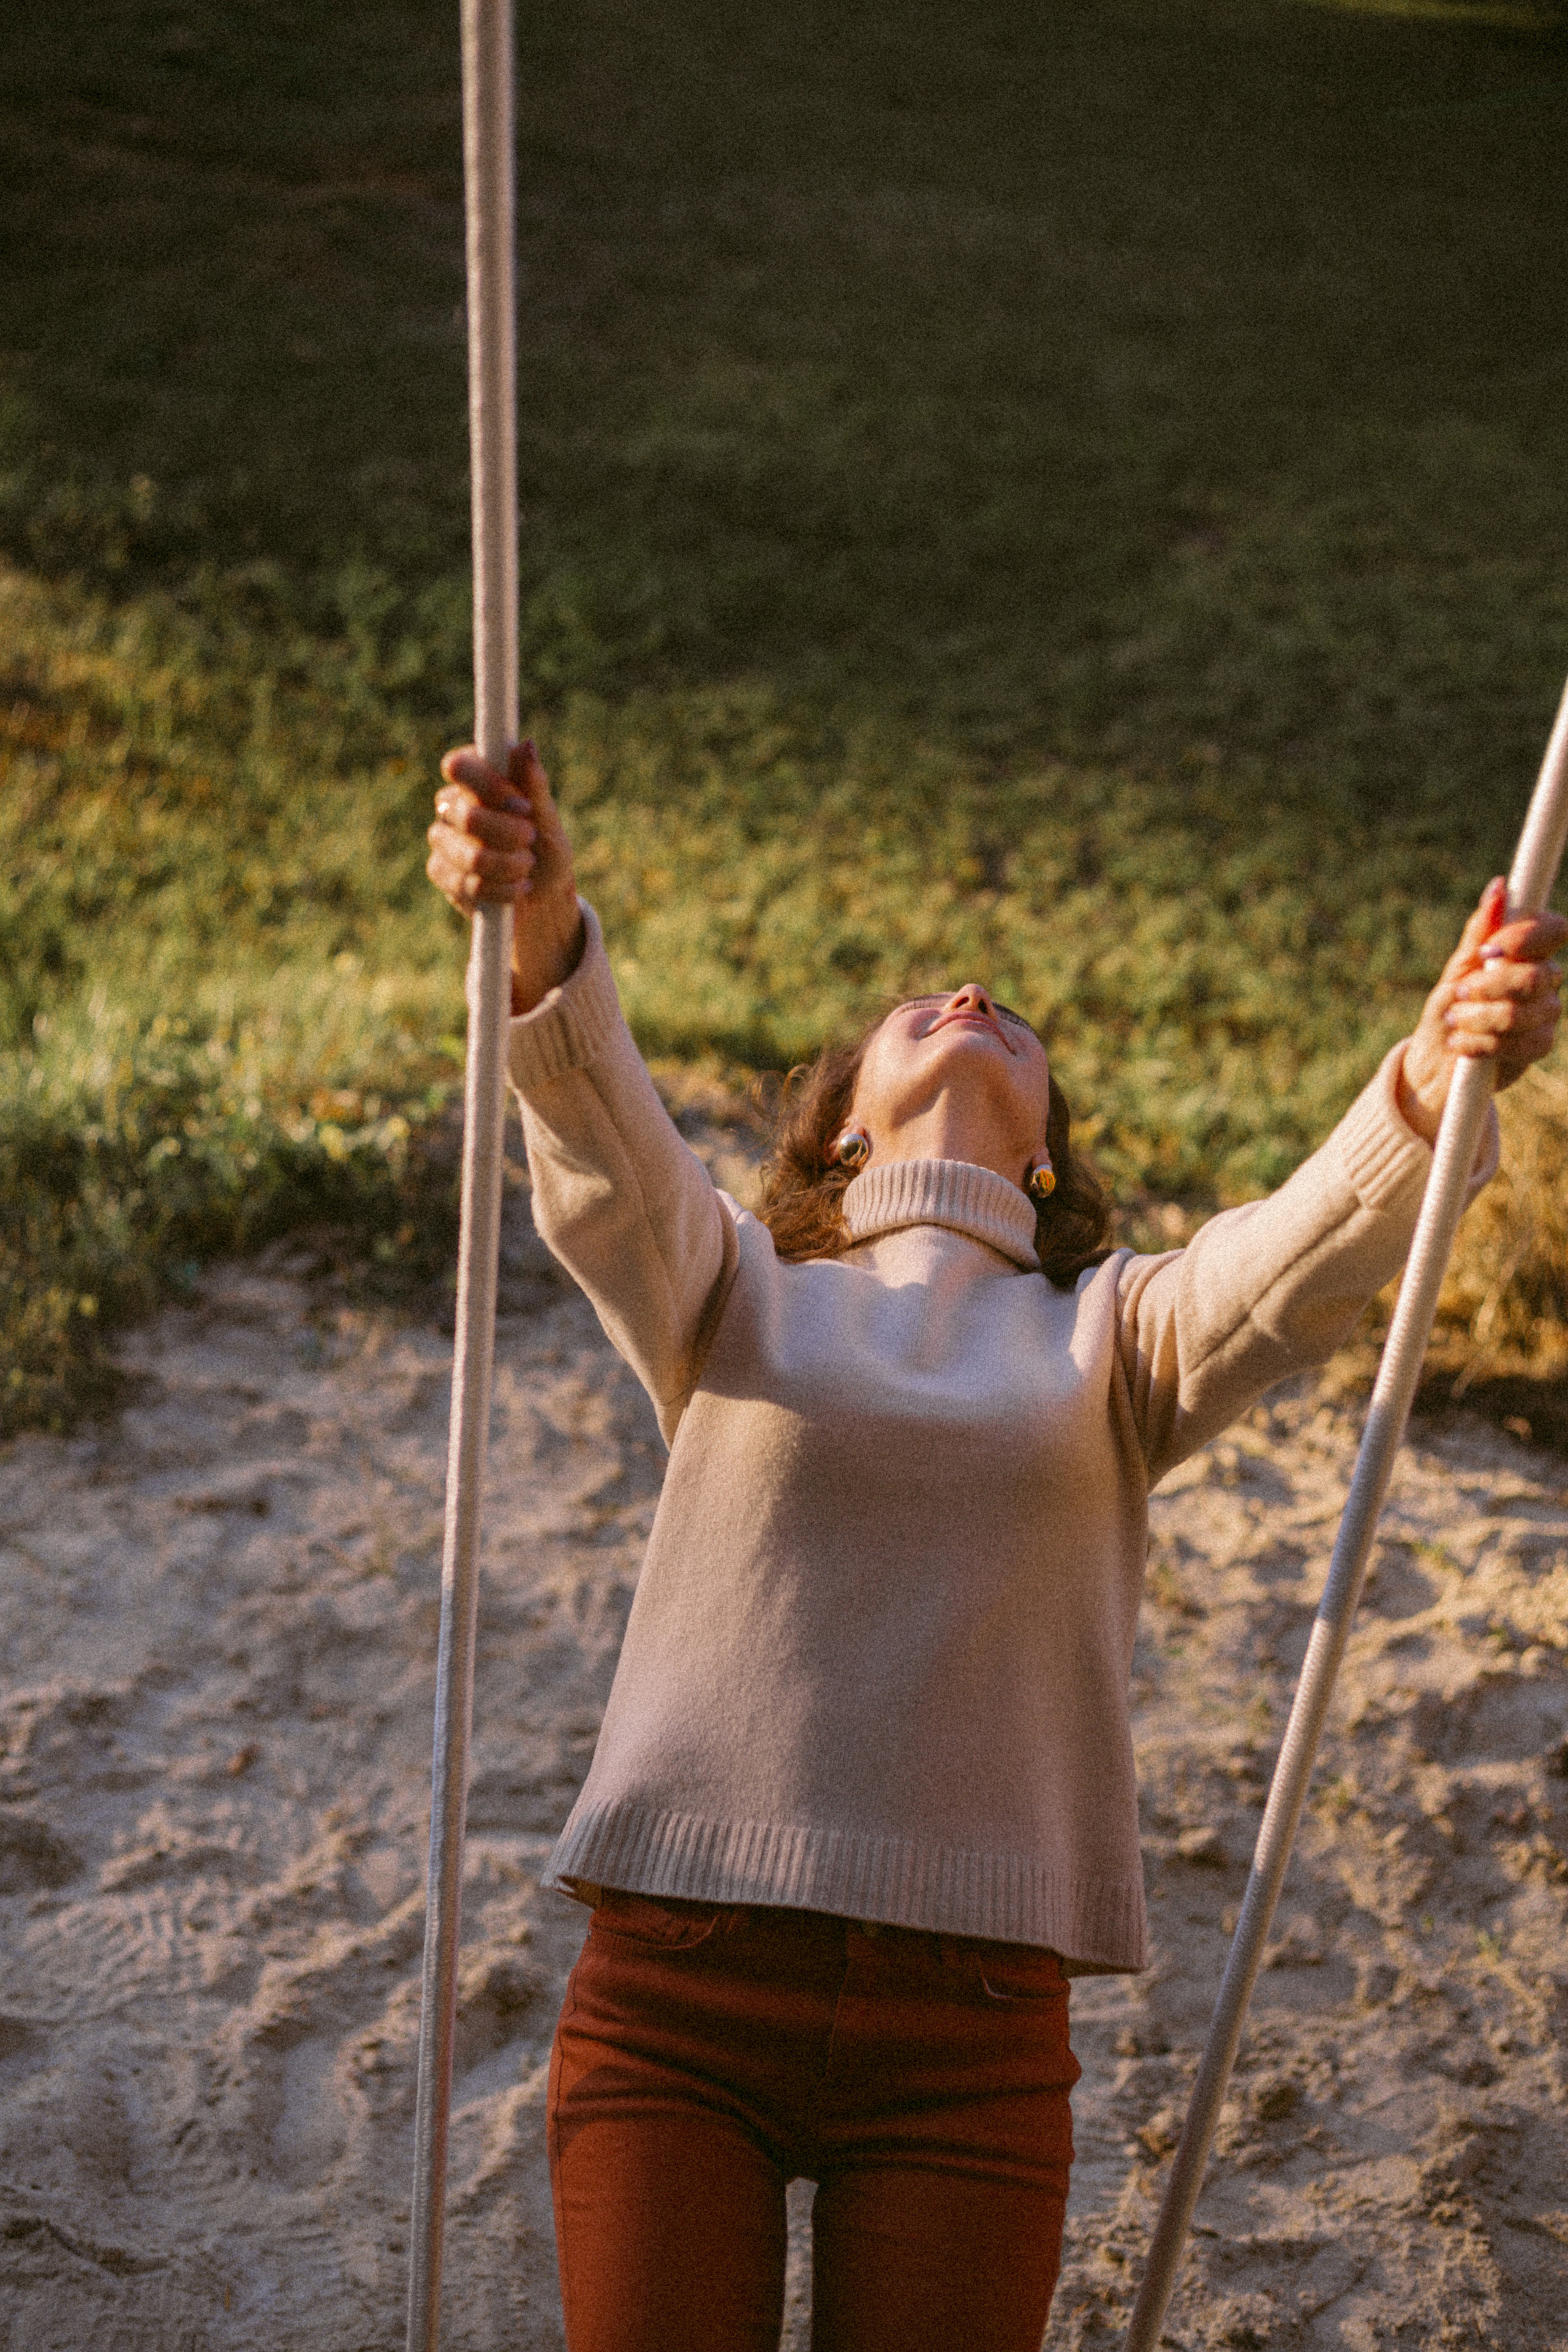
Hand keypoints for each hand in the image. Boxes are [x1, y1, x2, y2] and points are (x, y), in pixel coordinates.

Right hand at [427, 740, 584, 1013]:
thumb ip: (534, 786)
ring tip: (527, 868)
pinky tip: (515, 889)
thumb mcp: (549, 821)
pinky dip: (500, 890)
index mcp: (476, 779)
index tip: (523, 806)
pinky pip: (465, 883)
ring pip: (469, 855)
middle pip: (466, 815)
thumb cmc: (545, 851)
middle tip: (530, 840)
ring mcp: (442, 838)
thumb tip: (526, 745)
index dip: (489, 786)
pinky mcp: (439, 871)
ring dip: (509, 866)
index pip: (460, 766)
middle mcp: (452, 804)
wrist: (542, 897)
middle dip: (510, 835)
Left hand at [1397, 876, 1566, 1142]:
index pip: (1555, 930)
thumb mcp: (1459, 966)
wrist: (1436, 1058)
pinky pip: (1518, 1044)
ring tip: (1455, 1021)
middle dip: (1488, 987)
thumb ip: (1481, 931)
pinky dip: (1480, 1044)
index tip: (1489, 951)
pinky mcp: (1538, 1047)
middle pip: (1536, 976)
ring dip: (1476, 1019)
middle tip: (1459, 993)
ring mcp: (1546, 1014)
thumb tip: (1499, 886)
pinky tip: (1462, 1045)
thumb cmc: (1449, 1005)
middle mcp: (1546, 979)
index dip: (1526, 938)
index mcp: (1530, 952)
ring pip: (1520, 1014)